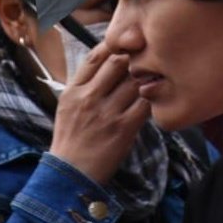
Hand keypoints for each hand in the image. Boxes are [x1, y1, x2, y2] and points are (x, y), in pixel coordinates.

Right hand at [50, 43, 150, 183]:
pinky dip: (153, 98)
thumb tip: (109, 58)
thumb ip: (85, 82)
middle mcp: (89, 98)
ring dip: (147, 78)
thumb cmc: (71, 137)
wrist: (70, 176)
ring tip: (153, 79)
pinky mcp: (123, 128)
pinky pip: (145, 104)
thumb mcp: (67, 105)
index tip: (126, 46)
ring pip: (135, 81)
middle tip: (145, 61)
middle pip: (119, 62)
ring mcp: (107, 113)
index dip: (115, 46)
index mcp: (74, 90)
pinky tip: (154, 100)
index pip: (96, 56)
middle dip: (134, 59)